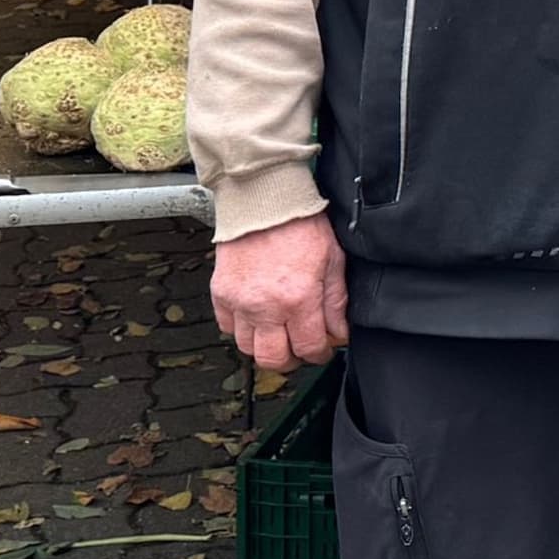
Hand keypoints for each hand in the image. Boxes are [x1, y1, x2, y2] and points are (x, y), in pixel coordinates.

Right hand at [211, 213, 347, 373]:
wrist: (264, 199)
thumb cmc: (300, 223)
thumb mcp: (332, 260)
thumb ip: (336, 302)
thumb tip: (338, 333)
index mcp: (299, 298)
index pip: (308, 348)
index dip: (319, 354)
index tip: (322, 349)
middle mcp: (266, 306)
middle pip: (273, 359)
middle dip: (290, 360)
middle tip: (297, 349)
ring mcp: (239, 301)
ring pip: (246, 348)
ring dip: (264, 345)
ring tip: (277, 332)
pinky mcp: (220, 292)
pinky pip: (226, 327)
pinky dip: (240, 328)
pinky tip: (255, 316)